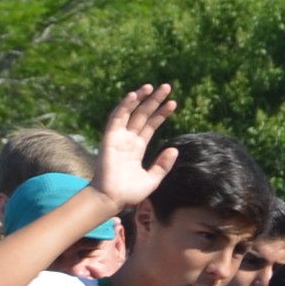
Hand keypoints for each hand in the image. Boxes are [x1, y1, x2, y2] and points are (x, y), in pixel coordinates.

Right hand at [95, 85, 180, 211]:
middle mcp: (128, 139)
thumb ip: (162, 165)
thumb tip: (174, 149)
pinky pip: (117, 118)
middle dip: (154, 101)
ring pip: (131, 113)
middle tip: (167, 87)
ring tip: (153, 87)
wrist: (112, 199)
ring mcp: (118, 137)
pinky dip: (124, 106)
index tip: (173, 103)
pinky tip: (134, 95)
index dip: (161, 114)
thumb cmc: (129, 193)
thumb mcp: (152, 179)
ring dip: (141, 99)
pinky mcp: (110, 138)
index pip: (151, 126)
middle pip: (143, 115)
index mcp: (137, 148)